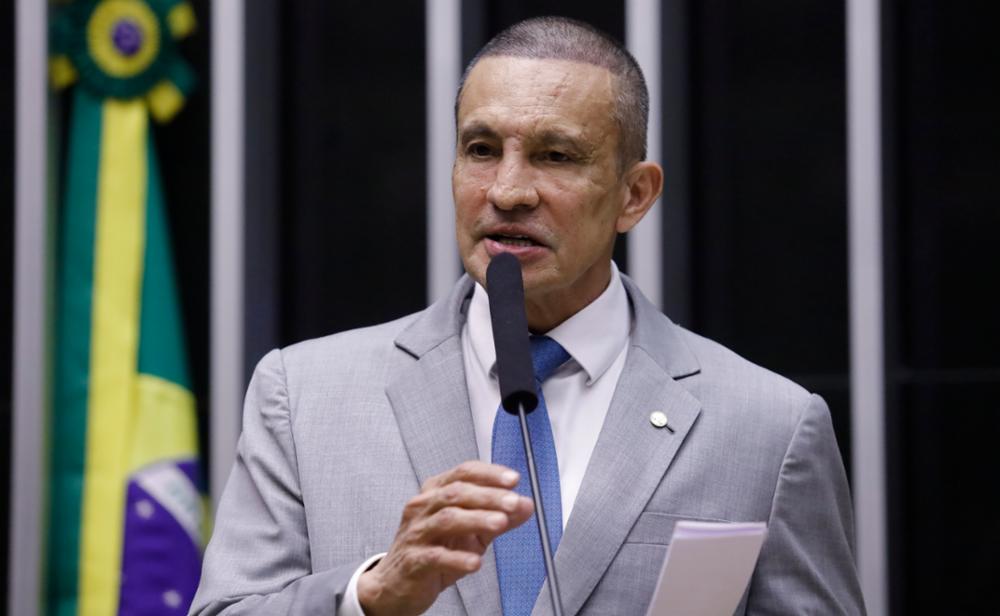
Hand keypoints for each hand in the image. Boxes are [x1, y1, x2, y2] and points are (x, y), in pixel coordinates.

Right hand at [357, 461, 533, 614]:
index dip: (489, 474)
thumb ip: (497, 516)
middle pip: (456, 492)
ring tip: (500, 524)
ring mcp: (416, 533)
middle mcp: (423, 507)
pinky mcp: (414, 561)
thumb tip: (525, 505)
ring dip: (477, 519)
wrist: (397, 583)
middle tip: (513, 502)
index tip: (513, 479)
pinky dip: (457, 558)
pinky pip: (436, 556)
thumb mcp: (470, 531)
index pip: (463, 473)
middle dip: (489, 496)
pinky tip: (474, 562)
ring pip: (447, 519)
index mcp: (435, 493)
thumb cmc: (431, 550)